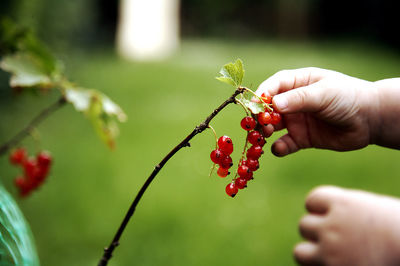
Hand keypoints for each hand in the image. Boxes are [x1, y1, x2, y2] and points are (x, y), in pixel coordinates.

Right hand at [256, 67, 378, 155]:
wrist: (371, 119)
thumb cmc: (348, 97)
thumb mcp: (323, 93)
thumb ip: (299, 99)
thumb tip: (272, 104)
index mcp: (297, 83)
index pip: (272, 86)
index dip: (261, 96)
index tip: (253, 106)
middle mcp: (293, 101)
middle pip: (268, 108)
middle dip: (260, 116)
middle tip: (256, 125)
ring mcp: (296, 120)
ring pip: (273, 127)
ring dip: (265, 132)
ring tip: (265, 136)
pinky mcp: (302, 138)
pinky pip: (285, 144)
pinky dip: (279, 148)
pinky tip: (279, 149)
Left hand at [295, 185, 399, 264]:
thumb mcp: (376, 210)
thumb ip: (351, 210)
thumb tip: (333, 213)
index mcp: (344, 204)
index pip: (313, 200)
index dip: (320, 209)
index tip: (333, 216)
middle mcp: (333, 226)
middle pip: (304, 226)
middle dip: (317, 233)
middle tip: (337, 240)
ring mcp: (331, 252)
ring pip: (300, 252)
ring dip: (312, 255)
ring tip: (332, 257)